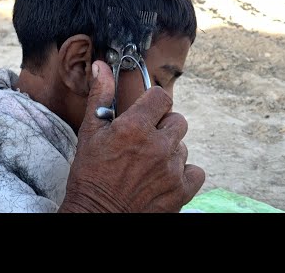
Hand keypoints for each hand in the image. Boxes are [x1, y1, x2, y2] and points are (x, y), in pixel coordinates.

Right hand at [58, 61, 205, 212]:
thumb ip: (100, 96)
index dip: (153, 102)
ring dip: (169, 151)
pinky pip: (194, 171)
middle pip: (177, 120)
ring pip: (183, 146)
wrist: (97, 216)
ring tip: (148, 163)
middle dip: (163, 126)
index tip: (145, 111)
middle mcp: (158, 145)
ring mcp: (172, 169)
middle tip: (144, 140)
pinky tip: (163, 177)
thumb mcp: (90, 133)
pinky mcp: (181, 191)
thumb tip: (101, 66)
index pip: (161, 96)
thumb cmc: (90, 176)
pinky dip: (182, 173)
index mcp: (135, 127)